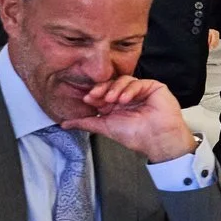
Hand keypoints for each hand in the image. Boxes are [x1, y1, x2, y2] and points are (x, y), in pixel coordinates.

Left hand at [61, 74, 193, 162]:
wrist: (156, 140)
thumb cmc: (135, 135)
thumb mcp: (105, 127)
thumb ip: (85, 123)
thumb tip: (64, 124)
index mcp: (117, 104)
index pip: (103, 92)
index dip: (95, 94)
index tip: (87, 98)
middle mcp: (128, 95)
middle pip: (111, 84)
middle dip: (102, 89)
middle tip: (95, 96)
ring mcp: (141, 90)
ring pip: (123, 80)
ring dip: (115, 89)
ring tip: (112, 100)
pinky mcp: (153, 87)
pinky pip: (138, 82)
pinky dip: (130, 89)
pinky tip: (125, 99)